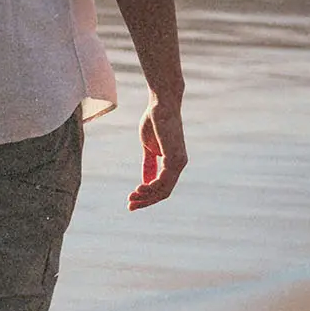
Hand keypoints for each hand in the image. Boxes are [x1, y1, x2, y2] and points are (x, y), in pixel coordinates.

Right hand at [128, 94, 186, 210]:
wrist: (161, 105)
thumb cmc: (154, 122)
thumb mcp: (149, 148)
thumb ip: (149, 164)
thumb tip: (145, 181)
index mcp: (174, 162)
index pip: (163, 187)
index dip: (147, 197)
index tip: (130, 201)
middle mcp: (180, 164)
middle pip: (164, 192)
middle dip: (146, 201)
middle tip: (129, 205)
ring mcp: (179, 162)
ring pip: (164, 189)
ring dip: (146, 196)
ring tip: (131, 197)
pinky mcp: (175, 158)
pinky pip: (164, 180)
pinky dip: (150, 188)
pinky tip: (138, 188)